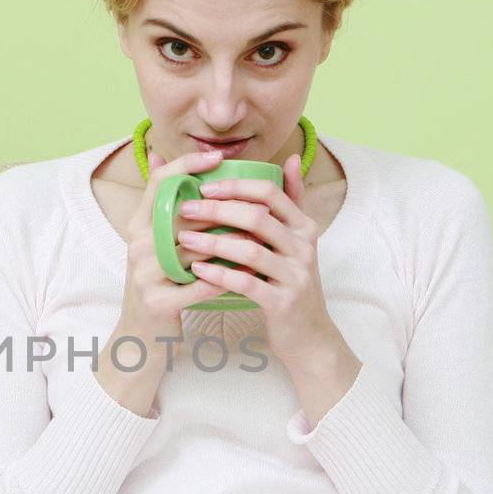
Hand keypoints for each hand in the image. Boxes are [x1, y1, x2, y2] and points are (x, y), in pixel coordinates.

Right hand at [118, 146, 238, 335]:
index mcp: (138, 226)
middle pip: (182, 211)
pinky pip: (201, 284)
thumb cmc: (160, 284)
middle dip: (222, 205)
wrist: (142, 337)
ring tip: (261, 234)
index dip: (187, 164)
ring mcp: (145, 274)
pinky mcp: (158, 302)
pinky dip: (229, 276)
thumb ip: (165, 206)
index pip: (159, 182)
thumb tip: (162, 156)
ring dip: (231, 240)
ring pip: (195, 248)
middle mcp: (138, 245)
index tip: (219, 156)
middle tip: (256, 198)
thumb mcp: (157, 243)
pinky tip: (252, 271)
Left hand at [172, 153, 339, 373]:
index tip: (203, 185)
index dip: (235, 185)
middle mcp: (304, 247)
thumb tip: (286, 159)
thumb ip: (292, 201)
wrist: (309, 334)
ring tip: (183, 238)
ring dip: (212, 241)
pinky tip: (197, 271)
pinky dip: (219, 275)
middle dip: (217, 209)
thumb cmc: (291, 281)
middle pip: (257, 217)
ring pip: (250, 249)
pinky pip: (247, 283)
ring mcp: (295, 275)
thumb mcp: (297, 240)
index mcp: (305, 226)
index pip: (270, 193)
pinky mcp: (283, 303)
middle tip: (185, 209)